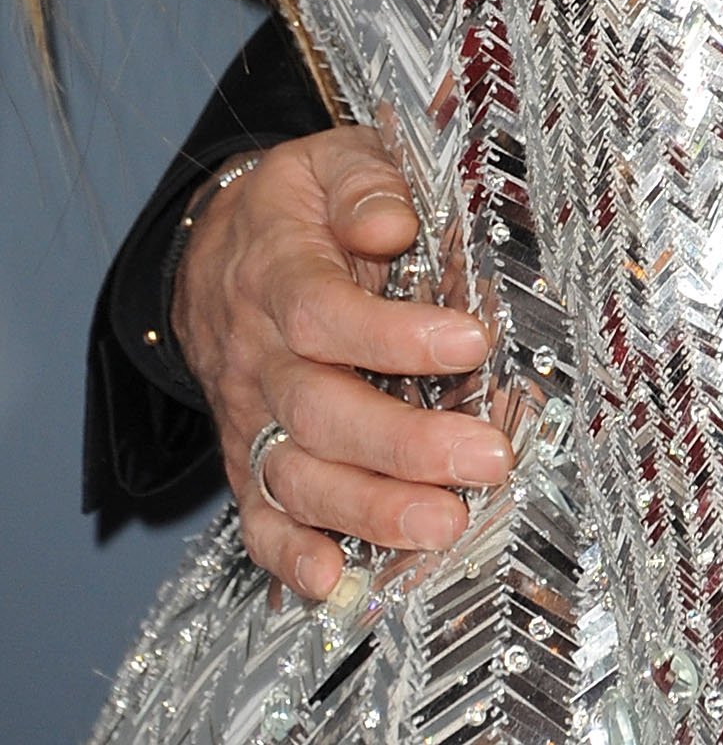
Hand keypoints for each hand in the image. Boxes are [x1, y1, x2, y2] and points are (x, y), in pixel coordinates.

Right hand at [171, 125, 511, 599]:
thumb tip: (393, 222)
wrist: (215, 252)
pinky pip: (259, 515)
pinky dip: (289, 556)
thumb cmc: (296, 209)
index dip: (396, 336)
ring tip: (443, 524)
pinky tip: (334, 580)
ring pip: (297, 474)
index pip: (327, 316)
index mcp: (278, 277)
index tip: (471, 341)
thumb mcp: (328, 164)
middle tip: (484, 459)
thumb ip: (364, 185)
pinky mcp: (249, 456)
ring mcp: (250, 415)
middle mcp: (259, 357)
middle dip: (403, 445)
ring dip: (369, 509)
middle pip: (319, 412)